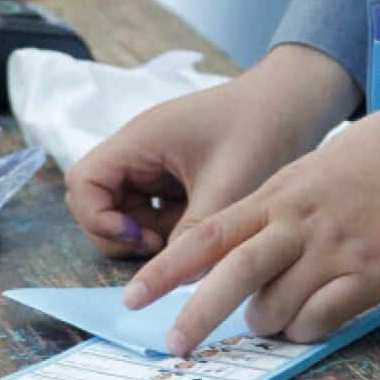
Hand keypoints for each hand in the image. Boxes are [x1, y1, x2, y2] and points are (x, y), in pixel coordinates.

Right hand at [65, 45, 358, 258]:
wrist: (297, 102)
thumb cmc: (263, 127)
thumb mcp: (230, 184)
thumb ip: (198, 231)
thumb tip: (176, 277)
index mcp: (139, 141)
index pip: (83, 184)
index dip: (99, 219)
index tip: (143, 239)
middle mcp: (139, 152)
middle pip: (98, 204)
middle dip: (123, 234)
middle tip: (165, 250)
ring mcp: (156, 165)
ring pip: (128, 214)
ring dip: (151, 236)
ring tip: (193, 239)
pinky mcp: (177, 178)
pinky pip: (157, 213)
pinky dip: (173, 230)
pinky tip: (206, 229)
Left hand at [123, 108, 379, 355]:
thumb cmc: (360, 164)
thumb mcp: (297, 177)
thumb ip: (262, 218)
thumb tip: (224, 264)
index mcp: (272, 199)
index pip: (205, 237)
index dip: (164, 270)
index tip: (132, 298)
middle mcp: (296, 225)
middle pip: (233, 275)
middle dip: (197, 316)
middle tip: (176, 346)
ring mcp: (332, 251)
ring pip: (276, 308)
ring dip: (266, 324)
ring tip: (276, 316)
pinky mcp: (369, 275)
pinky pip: (321, 320)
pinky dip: (307, 329)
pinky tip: (314, 317)